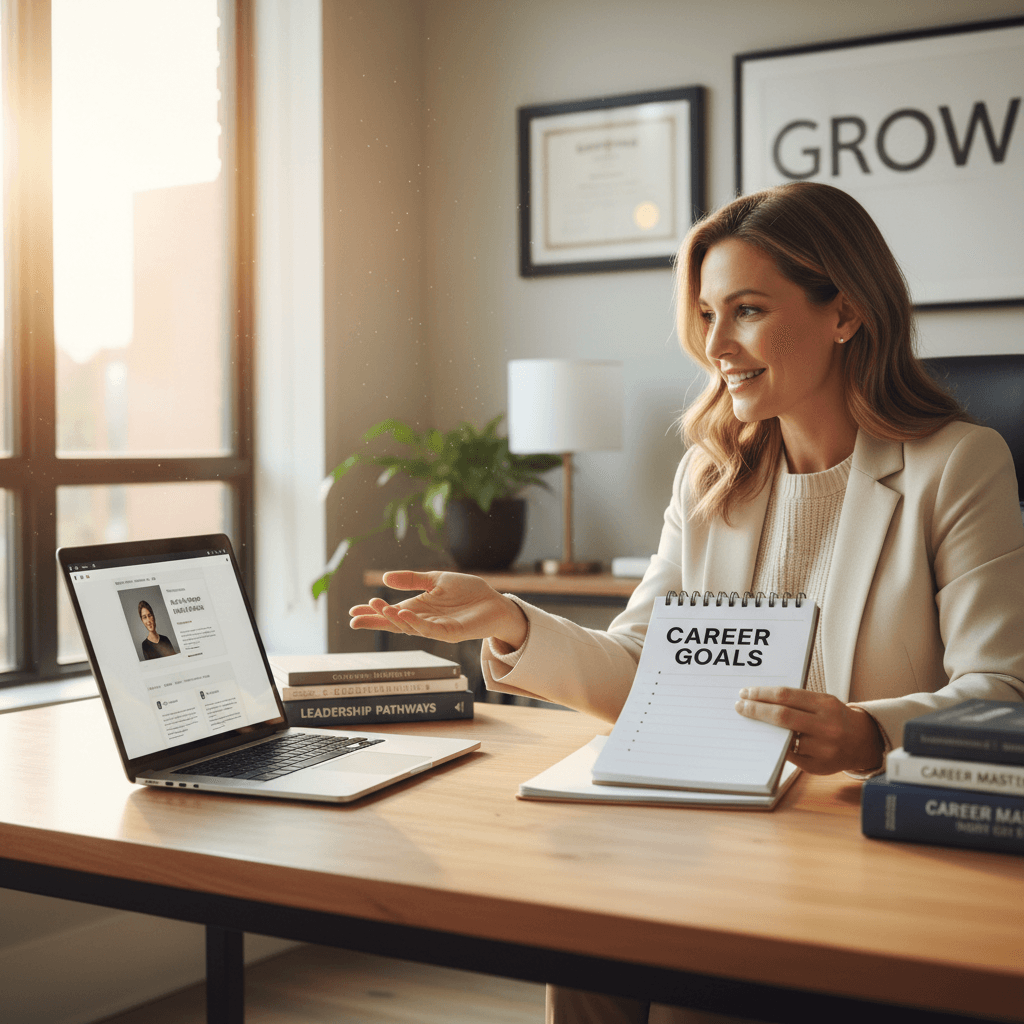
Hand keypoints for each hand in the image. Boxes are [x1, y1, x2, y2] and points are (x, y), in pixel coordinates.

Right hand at [349, 570, 527, 649]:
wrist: (494, 601)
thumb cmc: (467, 592)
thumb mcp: (435, 580)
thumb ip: (412, 579)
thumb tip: (385, 578)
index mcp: (419, 608)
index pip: (391, 612)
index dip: (373, 613)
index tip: (353, 611)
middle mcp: (424, 620)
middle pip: (394, 623)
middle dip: (376, 621)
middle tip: (356, 617)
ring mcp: (436, 628)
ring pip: (409, 627)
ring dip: (393, 619)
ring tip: (380, 609)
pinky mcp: (450, 633)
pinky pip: (429, 629)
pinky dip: (415, 623)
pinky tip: (404, 614)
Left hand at [734, 686, 883, 774]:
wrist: (863, 742)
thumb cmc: (835, 718)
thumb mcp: (822, 702)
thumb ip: (797, 702)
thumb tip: (760, 701)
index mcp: (825, 705)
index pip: (785, 696)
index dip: (762, 694)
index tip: (745, 693)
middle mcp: (826, 726)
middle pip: (782, 716)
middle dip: (756, 710)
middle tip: (740, 706)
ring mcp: (823, 749)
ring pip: (784, 738)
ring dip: (763, 730)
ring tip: (749, 722)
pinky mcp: (817, 767)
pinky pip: (789, 756)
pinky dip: (775, 747)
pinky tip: (766, 741)